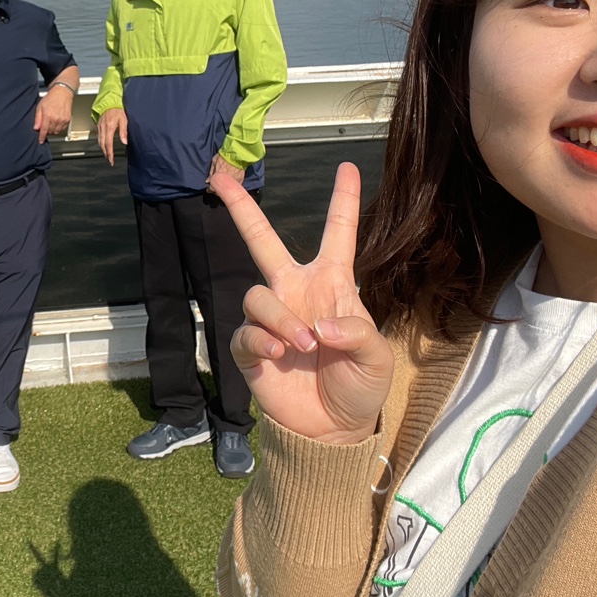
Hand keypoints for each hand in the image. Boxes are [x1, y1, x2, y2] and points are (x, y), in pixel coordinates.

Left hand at [34, 86, 73, 141]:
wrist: (62, 93)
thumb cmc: (51, 98)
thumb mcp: (40, 106)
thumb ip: (38, 118)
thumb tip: (36, 128)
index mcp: (48, 115)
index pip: (44, 130)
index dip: (42, 137)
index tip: (40, 141)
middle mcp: (56, 119)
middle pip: (50, 132)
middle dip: (46, 131)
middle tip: (45, 126)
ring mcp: (63, 120)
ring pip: (56, 132)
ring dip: (53, 130)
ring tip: (51, 123)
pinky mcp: (68, 120)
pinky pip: (62, 129)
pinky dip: (59, 128)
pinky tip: (57, 122)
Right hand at [97, 107, 127, 165]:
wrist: (110, 101)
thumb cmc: (118, 109)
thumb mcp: (124, 120)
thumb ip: (124, 131)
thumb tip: (124, 142)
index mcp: (109, 127)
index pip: (108, 144)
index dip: (110, 153)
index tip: (111, 160)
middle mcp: (103, 128)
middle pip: (102, 144)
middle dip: (106, 154)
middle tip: (109, 160)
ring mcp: (100, 127)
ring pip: (99, 141)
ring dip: (103, 150)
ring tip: (107, 155)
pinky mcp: (99, 126)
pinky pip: (98, 137)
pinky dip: (100, 143)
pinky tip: (103, 146)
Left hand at [207, 151, 245, 192]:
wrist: (237, 154)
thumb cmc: (224, 156)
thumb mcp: (214, 162)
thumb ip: (211, 173)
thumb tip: (207, 181)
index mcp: (217, 178)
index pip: (212, 189)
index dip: (209, 190)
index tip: (208, 189)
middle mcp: (225, 183)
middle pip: (220, 192)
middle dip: (216, 191)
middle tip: (216, 188)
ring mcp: (234, 183)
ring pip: (228, 191)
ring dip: (225, 190)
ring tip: (223, 186)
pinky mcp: (240, 182)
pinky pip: (235, 187)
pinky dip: (232, 187)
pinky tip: (231, 184)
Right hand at [211, 162, 393, 443]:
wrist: (332, 429)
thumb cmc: (359, 386)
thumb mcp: (376, 359)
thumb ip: (357, 333)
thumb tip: (319, 325)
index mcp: (333, 284)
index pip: (339, 234)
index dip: (343, 201)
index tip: (347, 167)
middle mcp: (296, 292)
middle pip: (262, 241)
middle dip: (241, 209)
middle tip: (221, 177)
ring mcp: (272, 319)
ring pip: (256, 294)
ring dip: (279, 319)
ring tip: (302, 345)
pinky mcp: (251, 348)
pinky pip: (245, 332)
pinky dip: (263, 341)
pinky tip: (280, 355)